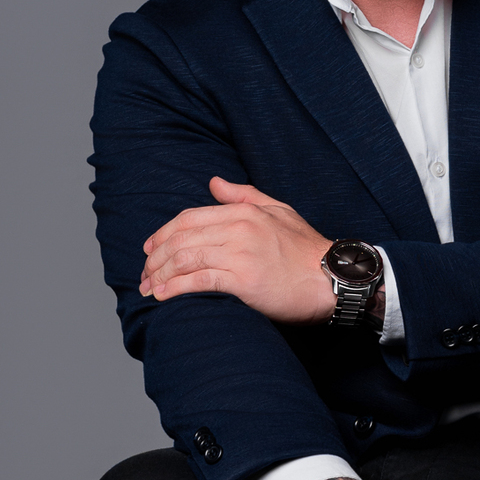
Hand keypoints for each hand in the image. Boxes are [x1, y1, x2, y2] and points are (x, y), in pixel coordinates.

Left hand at [139, 176, 333, 323]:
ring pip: (185, 259)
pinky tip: (163, 296)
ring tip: (149, 288)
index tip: (150, 249)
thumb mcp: (279, 211)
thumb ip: (245, 195)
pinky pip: (199, 281)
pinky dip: (175, 289)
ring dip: (160, 275)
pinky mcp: (243, 281)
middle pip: (181, 238)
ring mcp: (240, 254)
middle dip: (155, 258)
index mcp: (244, 212)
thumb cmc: (308, 250)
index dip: (163, 234)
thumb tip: (215, 182)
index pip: (189, 218)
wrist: (334, 279)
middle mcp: (239, 228)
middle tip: (144, 273)